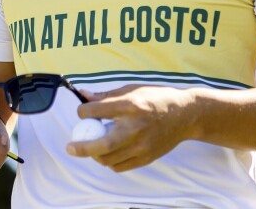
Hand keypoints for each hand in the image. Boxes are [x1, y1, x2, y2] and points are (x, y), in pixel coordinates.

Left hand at [66, 85, 196, 171]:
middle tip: (70, 147)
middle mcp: (136, 127)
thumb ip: (106, 96)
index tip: (82, 112)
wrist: (185, 115)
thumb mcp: (132, 90)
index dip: (83, 111)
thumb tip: (83, 95)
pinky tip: (108, 153)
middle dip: (81, 148)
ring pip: (109, 159)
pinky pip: (120, 166)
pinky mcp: (146, 157)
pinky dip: (110, 161)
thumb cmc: (157, 99)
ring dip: (95, 154)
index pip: (96, 111)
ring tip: (93, 146)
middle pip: (102, 145)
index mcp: (131, 106)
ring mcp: (142, 145)